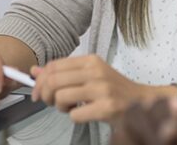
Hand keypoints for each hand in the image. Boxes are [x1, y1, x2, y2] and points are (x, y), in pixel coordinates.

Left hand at [31, 54, 158, 123]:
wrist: (142, 101)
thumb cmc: (114, 89)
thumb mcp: (89, 74)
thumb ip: (63, 72)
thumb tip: (34, 71)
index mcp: (91, 60)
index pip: (54, 66)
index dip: (40, 81)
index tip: (37, 92)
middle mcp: (96, 72)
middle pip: (53, 81)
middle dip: (45, 95)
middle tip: (50, 103)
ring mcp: (102, 89)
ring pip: (61, 97)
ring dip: (60, 107)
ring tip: (70, 108)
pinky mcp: (106, 108)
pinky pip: (75, 114)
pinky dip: (74, 117)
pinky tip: (84, 113)